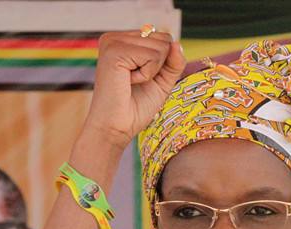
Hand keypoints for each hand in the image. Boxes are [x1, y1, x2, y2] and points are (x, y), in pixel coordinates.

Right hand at [84, 30, 186, 148]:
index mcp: (123, 41)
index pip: (163, 38)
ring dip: (152, 72)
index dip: (162, 64)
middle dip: (159, 67)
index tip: (140, 80)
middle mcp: (115, 37)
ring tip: (130, 83)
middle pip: (164, 39)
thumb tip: (178, 43)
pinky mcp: (114, 51)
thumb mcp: (162, 81)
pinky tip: (128, 82)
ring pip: (161, 47)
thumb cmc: (135, 108)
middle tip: (135, 83)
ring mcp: (113, 42)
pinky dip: (147, 74)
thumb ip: (174, 62)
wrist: (114, 129)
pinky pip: (153, 56)